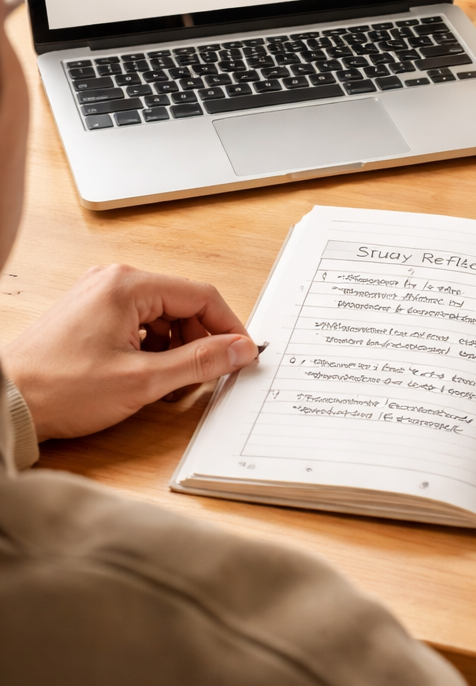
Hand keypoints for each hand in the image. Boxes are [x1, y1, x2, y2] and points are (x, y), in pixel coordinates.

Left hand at [1, 264, 258, 440]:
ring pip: (163, 316)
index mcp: (128, 285)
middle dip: (200, 340)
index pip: (202, 296)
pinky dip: (152, 348)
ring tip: (168, 382)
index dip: (229, 326)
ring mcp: (101, 296)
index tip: (243, 353)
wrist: (4, 403)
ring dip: (176, 347)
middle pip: (183, 304)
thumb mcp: (141, 381)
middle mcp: (115, 281)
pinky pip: (140, 323)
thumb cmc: (59, 389)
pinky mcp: (91, 314)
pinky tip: (145, 375)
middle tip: (206, 374)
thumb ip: (199, 362)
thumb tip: (239, 349)